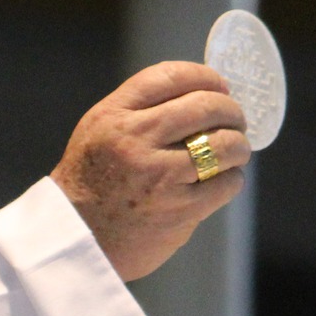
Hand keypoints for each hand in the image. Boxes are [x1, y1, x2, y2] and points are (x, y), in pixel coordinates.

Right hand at [51, 61, 250, 280]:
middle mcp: (136, 140)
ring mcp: (160, 175)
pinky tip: (218, 182)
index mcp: (114, 116)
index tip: (220, 86)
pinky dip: (231, 179)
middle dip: (231, 112)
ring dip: (238, 146)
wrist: (77, 239)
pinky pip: (227, 183)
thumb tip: (204, 94)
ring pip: (226, 144)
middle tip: (235, 122)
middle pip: (207, 106)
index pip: (172, 76)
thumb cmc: (92, 181)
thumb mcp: (99, 130)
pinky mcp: (180, 209)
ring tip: (232, 153)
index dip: (206, 77)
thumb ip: (140, 108)